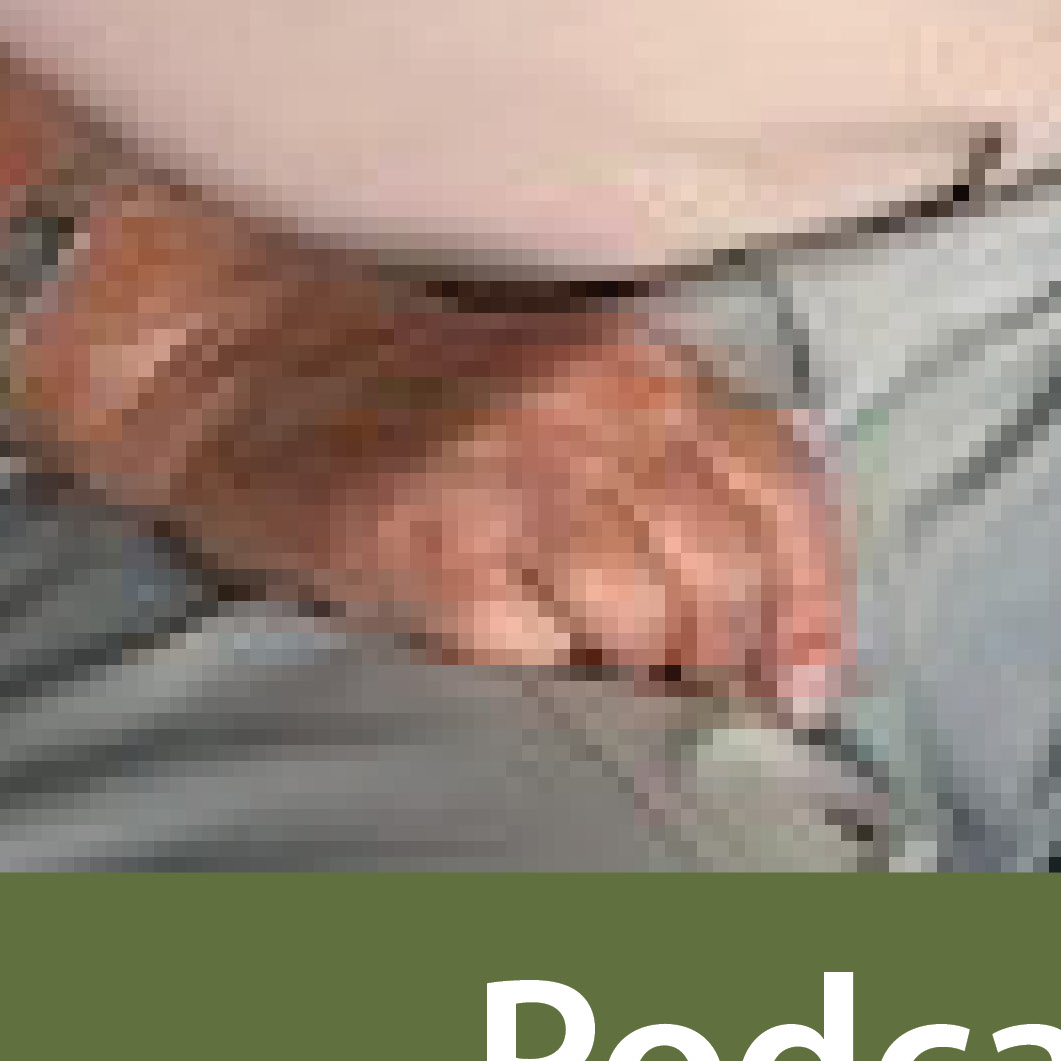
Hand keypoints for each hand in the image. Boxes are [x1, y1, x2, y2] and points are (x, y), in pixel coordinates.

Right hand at [45, 236, 855, 720]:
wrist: (246, 366)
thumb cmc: (424, 394)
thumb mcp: (578, 383)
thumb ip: (676, 456)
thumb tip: (775, 605)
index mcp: (644, 368)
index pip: (785, 489)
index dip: (815, 601)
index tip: (809, 684)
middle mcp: (592, 410)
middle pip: (726, 573)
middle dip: (723, 658)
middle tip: (690, 693)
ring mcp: (510, 477)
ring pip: (645, 622)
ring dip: (631, 671)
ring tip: (584, 660)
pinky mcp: (431, 548)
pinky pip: (535, 653)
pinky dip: (535, 668)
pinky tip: (499, 639)